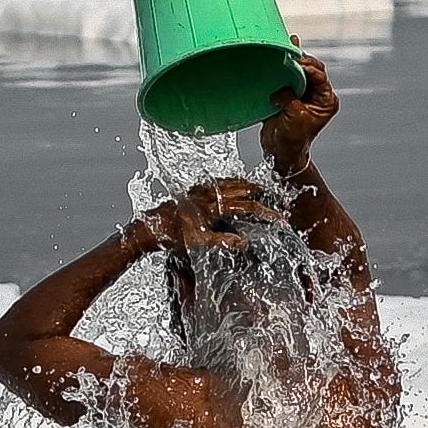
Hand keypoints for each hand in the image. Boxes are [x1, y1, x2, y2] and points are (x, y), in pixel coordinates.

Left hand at [141, 177, 273, 253]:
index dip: (265, 211)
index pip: (247, 206)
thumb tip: (243, 243)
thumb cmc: (173, 238)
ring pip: (227, 183)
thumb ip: (223, 242)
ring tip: (252, 187)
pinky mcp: (191, 192)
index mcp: (213, 206)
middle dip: (256, 191)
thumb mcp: (200, 244)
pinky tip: (226, 187)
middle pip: (239, 188)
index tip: (277, 217)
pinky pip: (215, 183)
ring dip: (242, 184)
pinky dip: (227, 183)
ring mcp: (199, 191)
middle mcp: (207, 195)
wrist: (150, 229)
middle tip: (269, 195)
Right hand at [264, 51, 339, 168]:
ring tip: (287, 46)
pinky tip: (278, 58)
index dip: (309, 67)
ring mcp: (302, 95)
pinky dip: (282, 70)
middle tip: (291, 51)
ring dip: (292, 61)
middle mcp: (316, 96)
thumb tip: (280, 86)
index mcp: (326, 101)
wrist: (280, 152)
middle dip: (302, 60)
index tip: (297, 60)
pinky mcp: (288, 96)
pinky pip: (286, 79)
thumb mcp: (294, 115)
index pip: (320, 77)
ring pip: (299, 72)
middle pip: (312, 70)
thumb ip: (289, 96)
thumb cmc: (293, 140)